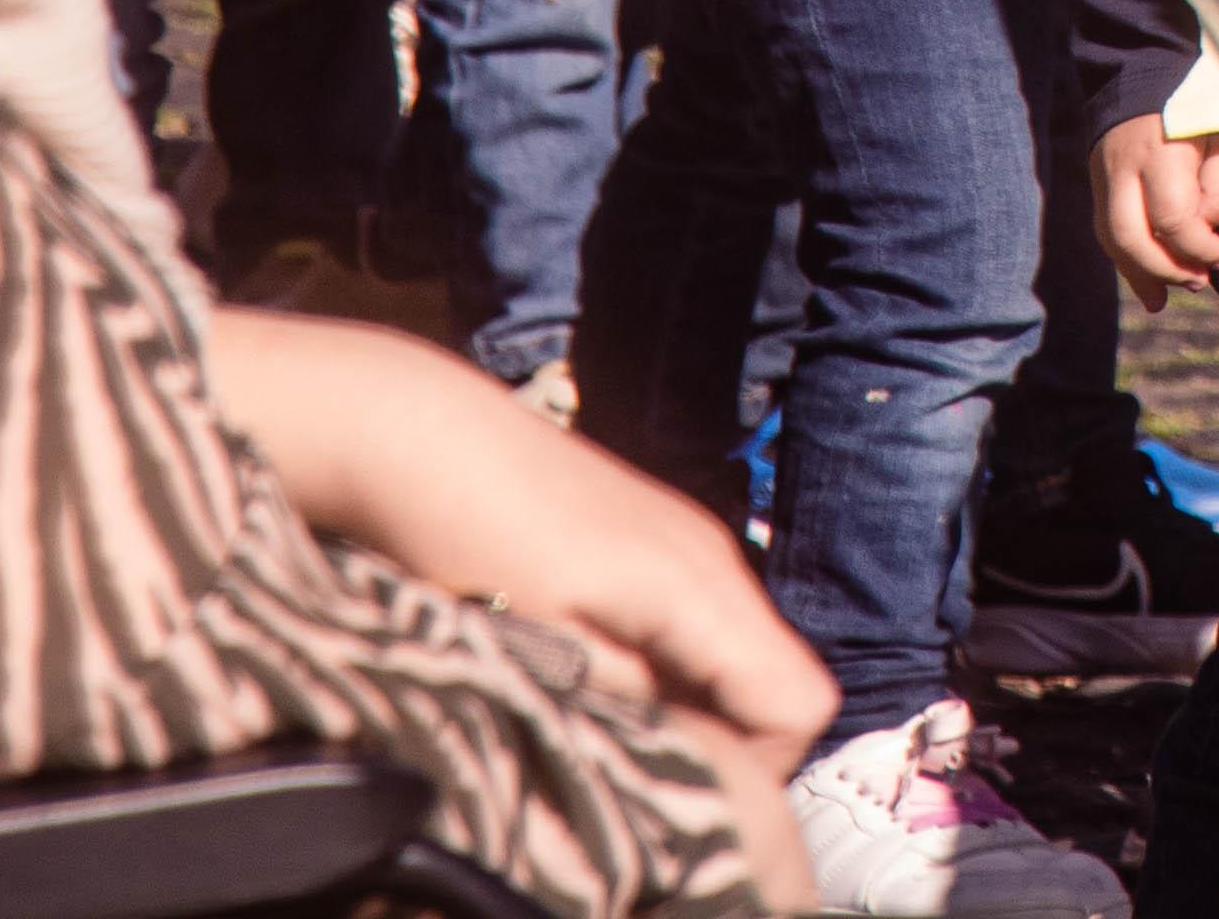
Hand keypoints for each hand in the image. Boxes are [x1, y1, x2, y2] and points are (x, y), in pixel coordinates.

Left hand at [201, 306, 829, 880]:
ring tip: (595, 713)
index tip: (673, 782)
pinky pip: (693, 624)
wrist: (417, 435)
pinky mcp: (653, 541)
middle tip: (624, 759)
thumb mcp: (543, 647)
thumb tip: (682, 763)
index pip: (801, 702)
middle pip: (772, 680)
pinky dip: (660, 663)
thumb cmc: (467, 535)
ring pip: (730, 655)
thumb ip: (630, 705)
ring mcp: (686, 544)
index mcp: (699, 586)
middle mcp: (712, 559)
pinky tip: (584, 664)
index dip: (755, 762)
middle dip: (716, 737)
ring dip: (683, 701)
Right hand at [1096, 114, 1218, 303]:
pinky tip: (1148, 288)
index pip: (1173, 217)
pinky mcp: (1098, 182)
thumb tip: (1206, 230)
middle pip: (1129, 237)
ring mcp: (1103, 175)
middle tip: (1199, 281)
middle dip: (1165, 269)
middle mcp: (1122, 166)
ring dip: (1141, 274)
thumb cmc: (1200, 102)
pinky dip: (1126, 261)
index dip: (1200, 247)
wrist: (1147, 67)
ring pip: (1110, 239)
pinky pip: (1106, 231)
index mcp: (1160, 150)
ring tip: (1166, 297)